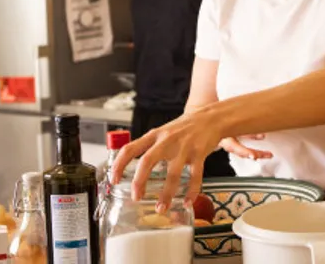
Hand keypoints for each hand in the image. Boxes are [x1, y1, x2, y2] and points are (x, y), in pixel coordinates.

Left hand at [110, 113, 269, 211]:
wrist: (212, 117)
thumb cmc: (186, 127)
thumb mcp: (164, 131)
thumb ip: (150, 146)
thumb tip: (135, 167)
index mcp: (155, 135)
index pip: (130, 148)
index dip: (118, 165)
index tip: (113, 180)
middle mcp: (167, 141)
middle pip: (148, 161)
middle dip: (140, 181)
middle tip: (136, 197)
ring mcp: (184, 148)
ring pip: (172, 174)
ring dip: (166, 193)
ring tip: (161, 207)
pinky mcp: (200, 154)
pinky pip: (195, 176)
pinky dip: (191, 192)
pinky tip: (187, 201)